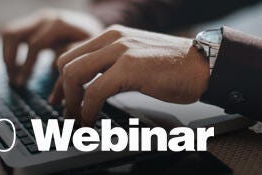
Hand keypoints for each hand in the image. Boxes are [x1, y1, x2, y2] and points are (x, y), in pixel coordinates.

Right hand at [2, 9, 103, 85]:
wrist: (93, 29)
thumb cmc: (93, 45)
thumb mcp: (88, 54)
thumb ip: (71, 64)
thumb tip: (54, 82)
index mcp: (60, 24)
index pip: (35, 45)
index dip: (28, 67)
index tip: (22, 85)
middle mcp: (45, 18)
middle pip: (15, 35)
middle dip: (13, 61)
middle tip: (16, 83)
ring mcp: (37, 19)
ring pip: (9, 33)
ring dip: (7, 56)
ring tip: (13, 77)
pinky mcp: (32, 23)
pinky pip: (10, 34)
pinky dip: (9, 51)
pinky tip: (17, 69)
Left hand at [49, 25, 209, 125]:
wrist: (202, 66)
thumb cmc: (171, 67)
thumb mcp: (134, 59)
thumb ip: (111, 66)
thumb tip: (91, 85)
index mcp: (111, 36)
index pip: (72, 55)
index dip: (60, 80)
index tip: (59, 98)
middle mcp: (112, 38)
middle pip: (67, 64)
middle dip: (61, 91)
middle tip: (65, 112)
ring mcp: (120, 51)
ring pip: (75, 74)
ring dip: (71, 102)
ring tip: (76, 120)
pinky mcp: (129, 67)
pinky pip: (95, 91)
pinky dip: (88, 109)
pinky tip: (90, 120)